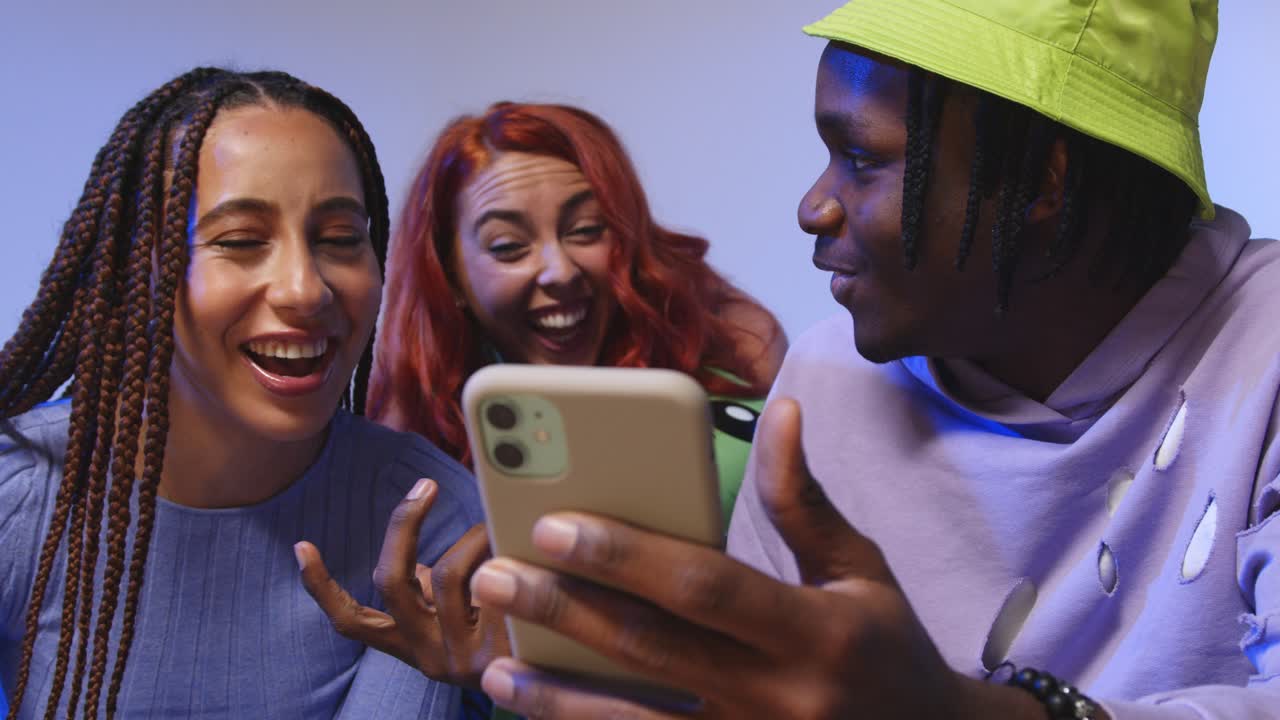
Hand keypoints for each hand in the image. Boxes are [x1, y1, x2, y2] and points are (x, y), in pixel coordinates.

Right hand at [295, 478, 511, 689]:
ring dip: (475, 537)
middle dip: (403, 524)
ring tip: (504, 532)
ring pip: (448, 571)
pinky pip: (491, 581)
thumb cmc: (510, 629)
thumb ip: (437, 580)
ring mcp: (460, 660)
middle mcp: (427, 656)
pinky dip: (505, 554)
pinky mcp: (497, 655)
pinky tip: (529, 555)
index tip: (302, 547)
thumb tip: (421, 526)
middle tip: (424, 488)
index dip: (322, 586)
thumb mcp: (463, 608)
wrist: (565, 680)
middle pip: (390, 580)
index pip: (352, 621)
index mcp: (410, 644)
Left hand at [467, 398, 1053, 718]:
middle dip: (565, 611)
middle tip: (493, 575)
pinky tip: (538, 713)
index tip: (555, 522)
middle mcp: (780, 697)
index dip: (626, 556)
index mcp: (816, 631)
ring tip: (495, 661)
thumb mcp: (862, 571)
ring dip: (558, 694)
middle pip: (653, 650)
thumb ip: (806, 503)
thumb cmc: (887, 648)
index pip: (705, 586)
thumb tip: (782, 415)